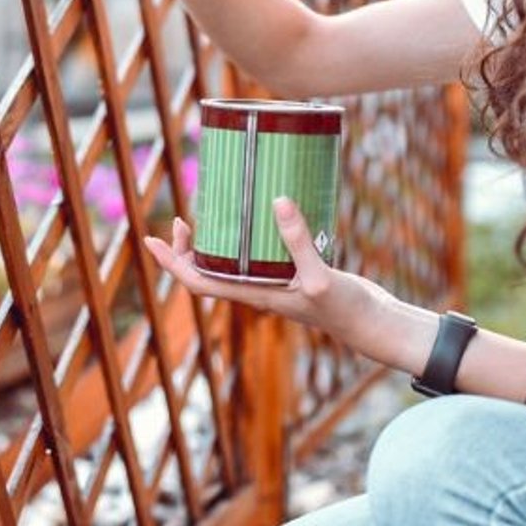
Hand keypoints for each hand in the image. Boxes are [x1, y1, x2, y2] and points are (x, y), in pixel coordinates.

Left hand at [142, 198, 399, 362]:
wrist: (372, 324)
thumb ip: (297, 241)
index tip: (152, 239)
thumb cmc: (344, 309)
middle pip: (207, 273)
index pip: (198, 282)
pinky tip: (256, 218)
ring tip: (206, 216)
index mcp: (253, 295)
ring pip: (230, 265)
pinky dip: (246, 239)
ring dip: (213, 244)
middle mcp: (257, 290)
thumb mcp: (319, 276)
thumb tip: (278, 201)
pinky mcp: (291, 273)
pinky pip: (256, 256)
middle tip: (181, 219)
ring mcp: (273, 282)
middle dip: (187, 249)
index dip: (172, 263)